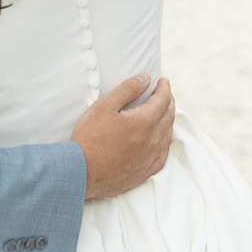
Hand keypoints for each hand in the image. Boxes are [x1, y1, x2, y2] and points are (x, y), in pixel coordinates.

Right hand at [72, 75, 175, 201]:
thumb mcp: (104, 106)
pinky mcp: (145, 171)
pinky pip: (163, 155)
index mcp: (145, 122)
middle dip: (168, 101)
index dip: (164, 88)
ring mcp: (150, 157)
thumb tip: (145, 78)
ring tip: (163, 112)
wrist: (82, 172)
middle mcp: (152, 140)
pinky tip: (161, 140)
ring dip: (168, 120)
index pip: (163, 100)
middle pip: (169, 116)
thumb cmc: (90, 138)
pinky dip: (165, 142)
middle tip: (164, 93)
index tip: (163, 81)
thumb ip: (127, 89)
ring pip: (168, 135)